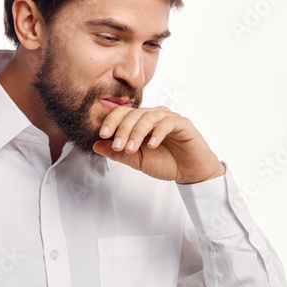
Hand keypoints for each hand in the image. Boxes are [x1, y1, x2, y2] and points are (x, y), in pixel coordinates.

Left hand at [92, 105, 225, 183]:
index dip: (111, 121)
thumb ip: (118, 153)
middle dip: (123, 130)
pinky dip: (158, 133)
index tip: (102, 135)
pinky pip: (168, 122)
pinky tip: (152, 145)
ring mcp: (168, 118)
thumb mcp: (137, 160)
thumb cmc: (165, 163)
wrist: (190, 172)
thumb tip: (96, 145)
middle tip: (117, 146)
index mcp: (140, 122)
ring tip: (131, 148)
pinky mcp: (183, 124)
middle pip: (133, 114)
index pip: (122, 113)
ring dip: (137, 132)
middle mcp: (153, 116)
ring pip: (148, 117)